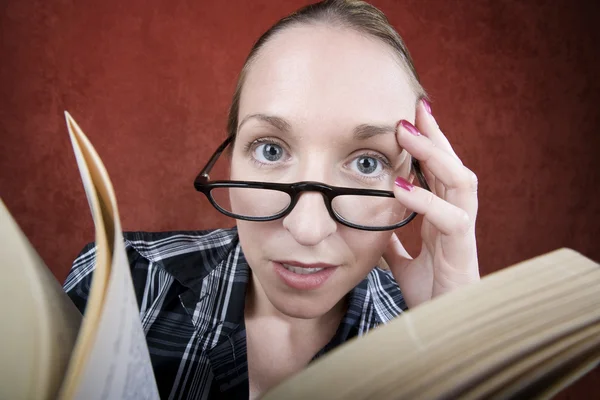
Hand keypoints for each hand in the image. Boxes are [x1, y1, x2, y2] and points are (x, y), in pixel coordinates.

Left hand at [383, 99, 479, 307]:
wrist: (441, 326)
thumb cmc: (428, 291)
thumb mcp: (401, 258)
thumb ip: (392, 237)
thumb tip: (374, 221)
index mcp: (442, 214)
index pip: (437, 170)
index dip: (425, 144)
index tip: (406, 117)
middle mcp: (456, 216)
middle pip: (451, 165)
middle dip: (434, 135)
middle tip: (413, 107)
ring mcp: (462, 231)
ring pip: (459, 180)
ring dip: (434, 154)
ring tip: (406, 132)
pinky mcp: (463, 250)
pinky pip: (451, 218)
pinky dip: (425, 199)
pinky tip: (400, 186)